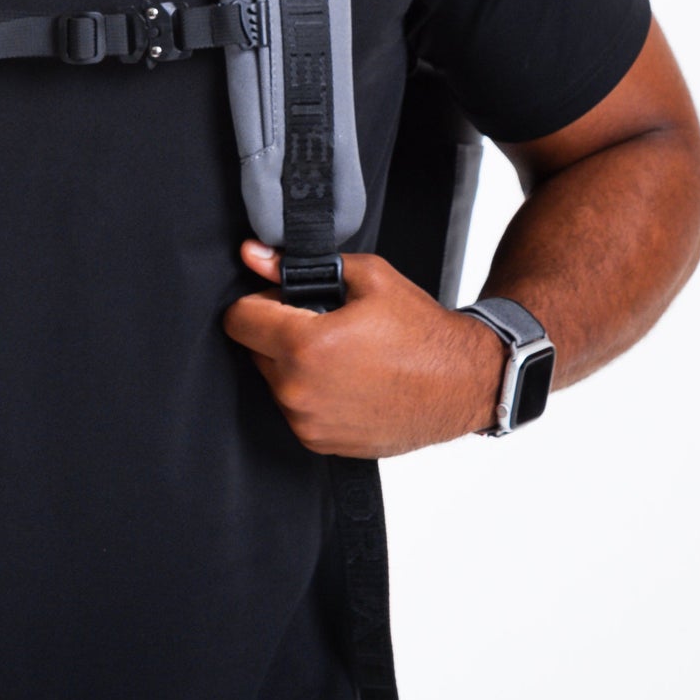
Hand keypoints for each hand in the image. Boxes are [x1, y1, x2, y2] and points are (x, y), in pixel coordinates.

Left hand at [221, 243, 505, 458]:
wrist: (462, 383)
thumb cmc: (421, 332)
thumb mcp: (367, 278)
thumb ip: (300, 267)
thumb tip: (254, 255)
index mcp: (305, 346)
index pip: (238, 320)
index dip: (257, 302)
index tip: (279, 300)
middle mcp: (299, 391)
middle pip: (254, 351)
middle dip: (277, 333)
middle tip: (320, 324)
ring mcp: (308, 422)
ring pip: (274, 381)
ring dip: (293, 364)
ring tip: (340, 353)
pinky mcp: (320, 443)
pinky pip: (295, 409)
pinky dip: (310, 393)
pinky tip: (346, 379)